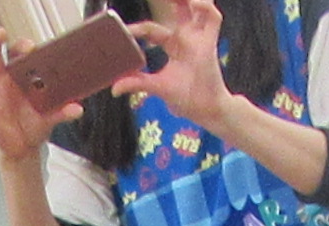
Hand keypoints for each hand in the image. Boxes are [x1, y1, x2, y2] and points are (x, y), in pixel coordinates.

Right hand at [0, 33, 85, 161]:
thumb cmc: (35, 127)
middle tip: (1, 33)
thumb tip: (79, 110)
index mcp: (19, 78)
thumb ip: (63, 112)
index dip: (21, 48)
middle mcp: (3, 81)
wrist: (23, 149)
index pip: (17, 55)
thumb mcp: (50, 118)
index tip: (30, 47)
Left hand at [118, 0, 234, 133]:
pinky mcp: (210, 42)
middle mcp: (186, 37)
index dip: (138, 28)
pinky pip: (213, 18)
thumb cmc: (186, 98)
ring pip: (198, 7)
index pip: (152, 29)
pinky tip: (194, 3)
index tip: (125, 31)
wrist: (206, 111)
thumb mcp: (157, 87)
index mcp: (173, 45)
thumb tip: (114, 89)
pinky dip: (205, 6)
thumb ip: (137, 83)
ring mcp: (199, 38)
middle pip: (179, 7)